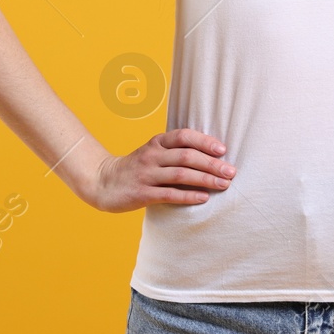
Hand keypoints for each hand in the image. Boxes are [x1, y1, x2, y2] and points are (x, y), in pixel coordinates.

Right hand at [88, 128, 236, 212]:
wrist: (102, 182)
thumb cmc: (137, 168)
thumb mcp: (153, 152)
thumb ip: (175, 151)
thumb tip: (211, 155)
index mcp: (157, 142)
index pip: (184, 136)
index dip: (205, 141)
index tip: (223, 150)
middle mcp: (152, 155)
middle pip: (187, 156)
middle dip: (212, 164)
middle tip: (231, 172)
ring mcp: (146, 174)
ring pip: (181, 175)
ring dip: (206, 179)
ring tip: (224, 185)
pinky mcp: (142, 193)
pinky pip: (170, 194)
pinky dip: (189, 195)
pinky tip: (204, 198)